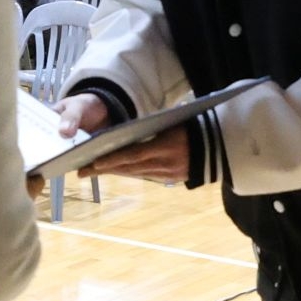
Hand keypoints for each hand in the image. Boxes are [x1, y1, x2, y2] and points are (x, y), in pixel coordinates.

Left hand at [55, 91, 190, 180]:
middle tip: (82, 171)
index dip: (114, 160)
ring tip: (92, 171)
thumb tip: (128, 128)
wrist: (218, 146)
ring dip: (113, 172)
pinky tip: (114, 171)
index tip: (94, 163)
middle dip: (105, 170)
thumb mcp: (173, 122)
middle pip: (130, 168)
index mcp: (166, 147)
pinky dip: (128, 173)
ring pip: (135, 173)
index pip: (134, 155)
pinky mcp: (170, 179)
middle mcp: (165, 164)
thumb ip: (153, 127)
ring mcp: (167, 174)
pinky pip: (144, 176)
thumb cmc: (193, 126)